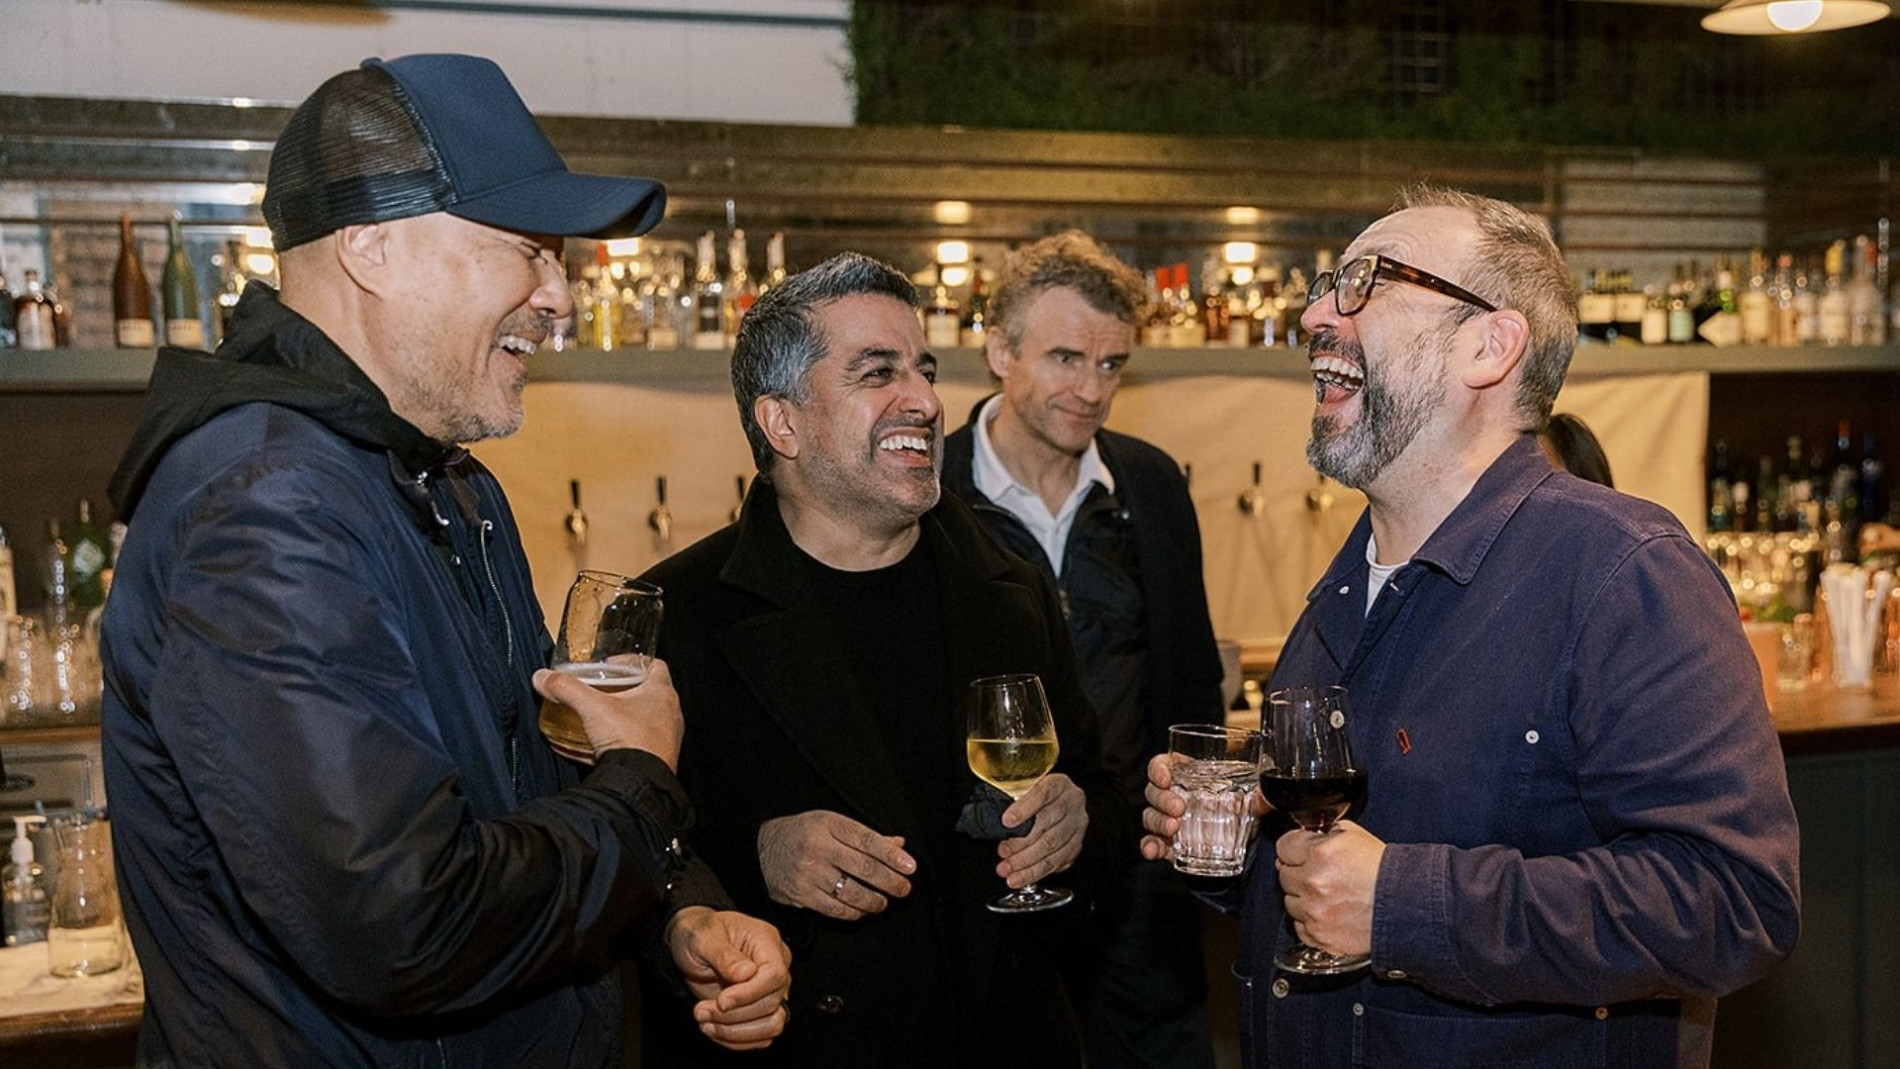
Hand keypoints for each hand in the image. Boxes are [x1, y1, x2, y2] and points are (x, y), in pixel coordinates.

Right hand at [532, 657, 682, 769]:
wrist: (639, 784)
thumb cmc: (631, 741)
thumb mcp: (592, 708)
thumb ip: (566, 689)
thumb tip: (544, 678)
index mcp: (662, 694)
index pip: (655, 666)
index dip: (633, 662)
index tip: (612, 665)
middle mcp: (668, 715)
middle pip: (646, 694)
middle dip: (620, 692)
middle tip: (599, 691)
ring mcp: (664, 739)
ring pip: (640, 722)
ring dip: (618, 720)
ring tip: (594, 720)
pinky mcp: (656, 761)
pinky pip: (632, 749)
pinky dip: (613, 746)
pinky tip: (589, 750)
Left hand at [665, 906, 791, 1051]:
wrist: (691, 945)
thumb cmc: (698, 933)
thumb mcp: (703, 937)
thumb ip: (724, 954)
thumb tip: (747, 973)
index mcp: (767, 942)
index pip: (775, 974)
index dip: (750, 993)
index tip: (721, 1001)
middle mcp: (776, 966)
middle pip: (772, 1003)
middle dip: (733, 1015)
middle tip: (700, 1011)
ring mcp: (771, 990)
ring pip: (772, 1024)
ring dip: (735, 1031)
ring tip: (704, 1022)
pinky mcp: (762, 1010)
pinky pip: (761, 1035)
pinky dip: (735, 1039)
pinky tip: (712, 1027)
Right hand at [757, 810, 915, 920]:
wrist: (760, 849)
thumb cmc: (802, 834)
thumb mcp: (830, 823)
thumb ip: (865, 835)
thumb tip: (899, 844)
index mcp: (828, 824)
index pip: (867, 840)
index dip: (892, 855)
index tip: (910, 867)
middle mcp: (818, 847)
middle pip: (863, 868)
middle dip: (890, 881)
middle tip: (904, 889)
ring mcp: (808, 873)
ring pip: (851, 892)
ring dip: (874, 901)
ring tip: (884, 902)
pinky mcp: (800, 895)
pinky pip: (835, 909)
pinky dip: (854, 912)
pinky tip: (863, 910)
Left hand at [996, 773, 1086, 887]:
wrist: (1058, 802)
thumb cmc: (1035, 796)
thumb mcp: (1025, 788)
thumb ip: (1011, 798)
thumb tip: (987, 818)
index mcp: (1058, 784)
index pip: (1043, 793)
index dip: (1024, 809)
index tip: (1006, 821)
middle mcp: (1072, 803)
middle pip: (1047, 824)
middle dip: (1021, 843)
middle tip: (1003, 852)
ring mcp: (1077, 825)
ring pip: (1053, 847)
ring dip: (1027, 863)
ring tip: (1009, 870)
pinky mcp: (1076, 844)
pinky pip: (1057, 862)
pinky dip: (1037, 872)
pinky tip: (1022, 876)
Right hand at [1139, 752, 1269, 861]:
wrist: (1241, 847)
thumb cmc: (1239, 811)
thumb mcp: (1250, 800)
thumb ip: (1259, 797)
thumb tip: (1266, 794)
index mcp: (1188, 776)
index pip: (1163, 764)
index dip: (1159, 769)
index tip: (1166, 778)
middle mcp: (1173, 796)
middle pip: (1154, 791)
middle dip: (1163, 798)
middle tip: (1179, 808)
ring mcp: (1168, 820)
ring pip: (1150, 816)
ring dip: (1158, 821)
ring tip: (1173, 828)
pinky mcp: (1167, 844)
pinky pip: (1151, 842)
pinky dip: (1149, 846)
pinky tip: (1153, 851)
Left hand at [1275, 820, 1384, 957]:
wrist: (1408, 906)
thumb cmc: (1386, 872)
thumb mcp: (1356, 836)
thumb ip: (1326, 833)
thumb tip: (1308, 836)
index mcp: (1320, 854)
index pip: (1284, 846)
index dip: (1293, 847)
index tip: (1299, 851)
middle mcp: (1313, 883)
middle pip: (1283, 874)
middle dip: (1298, 872)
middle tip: (1318, 873)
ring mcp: (1315, 913)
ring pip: (1289, 902)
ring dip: (1303, 898)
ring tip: (1327, 895)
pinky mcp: (1320, 936)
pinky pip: (1300, 927)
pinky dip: (1309, 921)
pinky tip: (1328, 913)